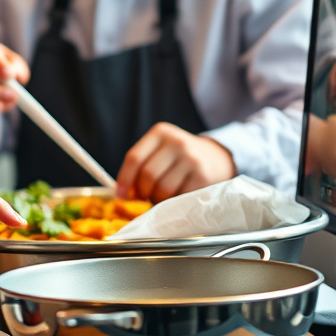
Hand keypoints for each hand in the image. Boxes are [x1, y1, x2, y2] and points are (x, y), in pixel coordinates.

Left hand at [116, 122, 235, 201]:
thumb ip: (142, 164)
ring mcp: (191, 158)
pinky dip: (173, 203)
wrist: (215, 157)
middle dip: (141, 192)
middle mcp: (176, 142)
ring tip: (160, 196)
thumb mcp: (160, 149)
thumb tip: (122, 192)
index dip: (124, 179)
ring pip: (162, 188)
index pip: (134, 157)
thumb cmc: (179, 156)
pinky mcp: (203, 175)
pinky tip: (175, 197)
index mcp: (160, 132)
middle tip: (143, 197)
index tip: (120, 194)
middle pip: (148, 175)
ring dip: (157, 199)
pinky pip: (179, 197)